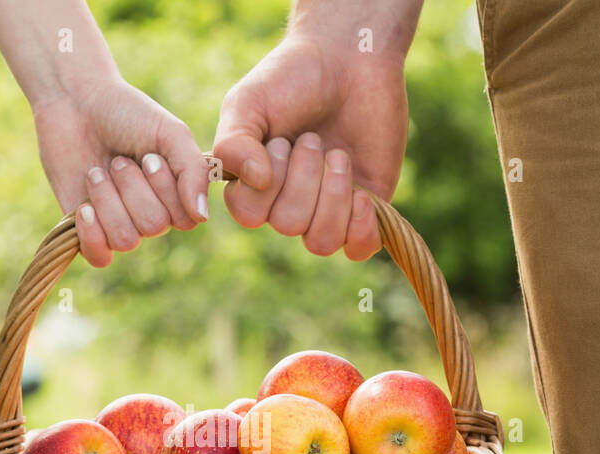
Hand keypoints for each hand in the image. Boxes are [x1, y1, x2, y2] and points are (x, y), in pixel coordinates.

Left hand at [33, 79, 208, 267]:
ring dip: (108, 200)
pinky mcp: (86, 230)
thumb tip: (202, 216)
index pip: (185, 219)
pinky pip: (99, 257)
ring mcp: (117, 224)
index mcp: (175, 195)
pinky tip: (84, 208)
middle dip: (132, 187)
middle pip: (153, 226)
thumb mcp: (170, 133)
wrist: (74, 102)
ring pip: (125, 240)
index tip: (149, 156)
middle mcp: (150, 214)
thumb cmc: (127, 113)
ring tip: (96, 172)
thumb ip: (194, 171)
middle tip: (118, 160)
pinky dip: (91, 236)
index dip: (165, 190)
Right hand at [213, 30, 408, 259]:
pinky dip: (360, 229)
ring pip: (320, 241)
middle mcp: (287, 202)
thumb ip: (233, 143)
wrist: (350, 58)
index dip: (267, 183)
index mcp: (254, 183)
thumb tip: (256, 181)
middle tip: (311, 137)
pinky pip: (358, 249)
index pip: (249, 214)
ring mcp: (327, 208)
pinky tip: (363, 196)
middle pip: (287, 224)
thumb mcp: (248, 102)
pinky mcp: (365, 208)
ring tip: (338, 154)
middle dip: (303, 177)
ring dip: (332, 194)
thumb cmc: (292, 77)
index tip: (280, 139)